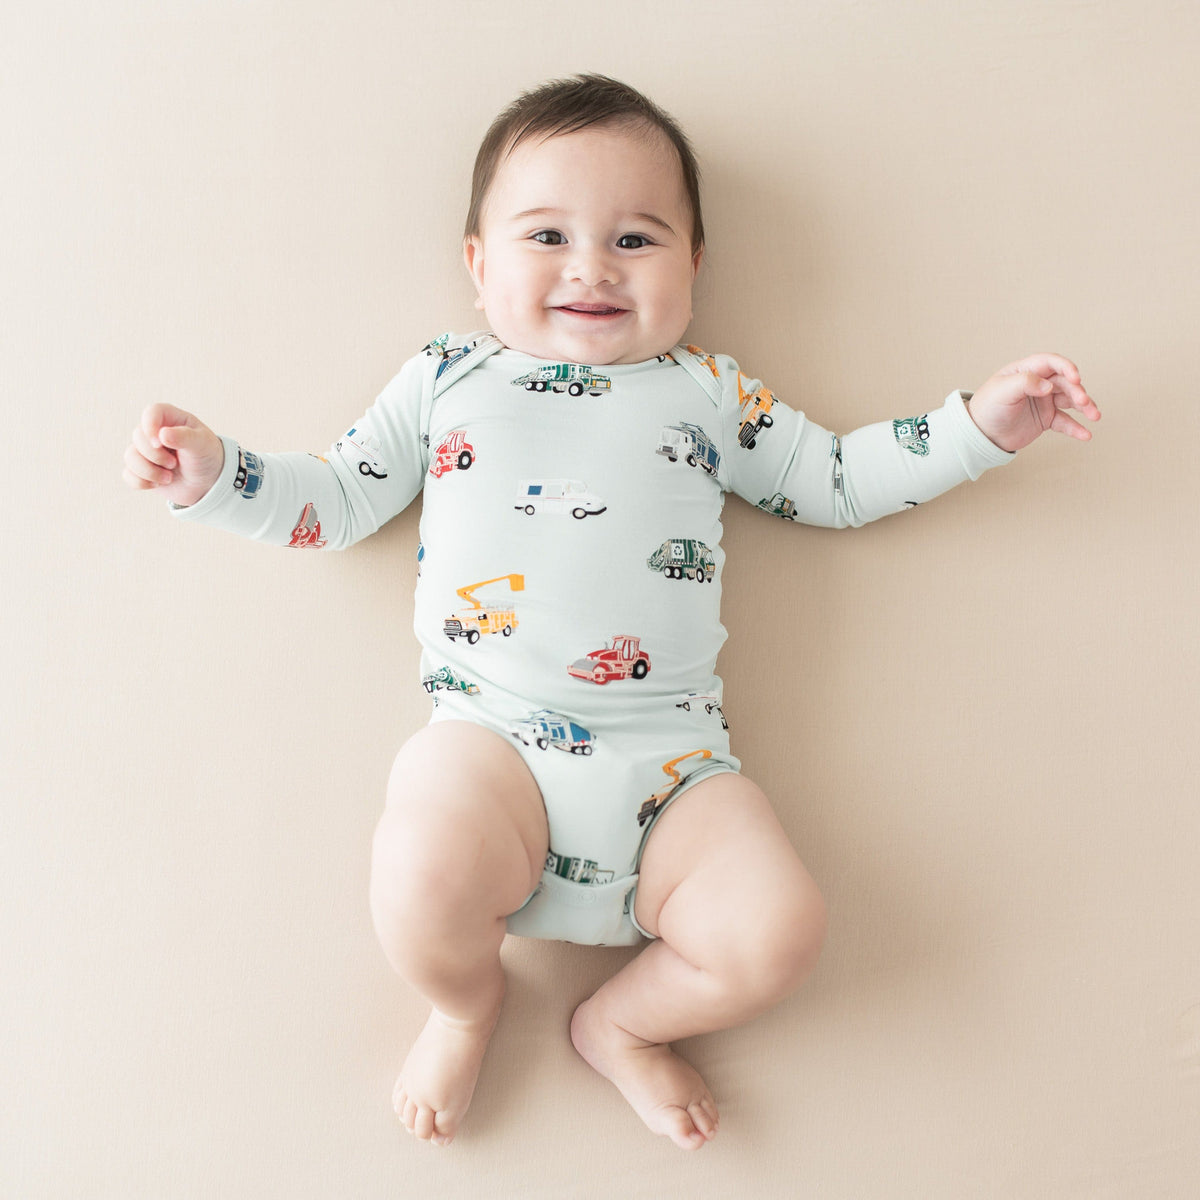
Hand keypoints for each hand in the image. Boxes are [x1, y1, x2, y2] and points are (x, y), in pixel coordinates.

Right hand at [123, 403, 224, 506]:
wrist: (208, 483)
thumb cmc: (207, 457)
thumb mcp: (202, 445)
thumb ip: (185, 437)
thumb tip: (163, 434)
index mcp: (170, 419)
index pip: (151, 412)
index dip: (150, 426)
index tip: (160, 442)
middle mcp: (154, 432)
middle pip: (137, 437)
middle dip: (155, 455)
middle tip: (174, 463)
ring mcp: (145, 451)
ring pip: (130, 457)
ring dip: (149, 471)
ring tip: (169, 477)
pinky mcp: (141, 469)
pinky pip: (128, 475)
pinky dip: (142, 482)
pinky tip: (158, 484)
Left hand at [965, 353, 1099, 452]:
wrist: (981, 435)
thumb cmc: (987, 408)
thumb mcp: (1002, 391)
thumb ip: (1025, 382)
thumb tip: (1049, 385)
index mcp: (1026, 371)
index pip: (1051, 363)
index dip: (1066, 367)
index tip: (1076, 378)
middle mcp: (1038, 384)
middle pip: (1065, 383)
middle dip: (1078, 391)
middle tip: (1084, 402)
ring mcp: (1044, 401)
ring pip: (1071, 400)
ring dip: (1085, 407)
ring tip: (1094, 416)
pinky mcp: (1046, 419)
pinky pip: (1065, 422)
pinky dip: (1076, 428)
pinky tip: (1086, 435)